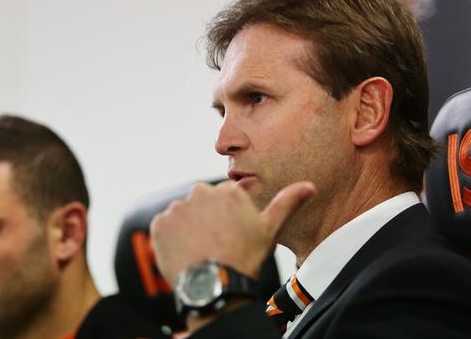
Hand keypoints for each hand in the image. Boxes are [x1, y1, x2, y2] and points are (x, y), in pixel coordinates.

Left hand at [150, 180, 315, 286]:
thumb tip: (310, 186)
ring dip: (188, 228)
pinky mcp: (160, 224)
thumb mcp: (270, 229)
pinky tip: (186, 253)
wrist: (216, 285)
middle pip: (202, 204)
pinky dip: (172, 238)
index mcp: (227, 191)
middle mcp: (200, 193)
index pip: (224, 198)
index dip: (228, 218)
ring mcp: (177, 208)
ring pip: (183, 215)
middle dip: (206, 219)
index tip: (230, 235)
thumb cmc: (245, 257)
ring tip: (201, 251)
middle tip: (216, 243)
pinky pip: (165, 227)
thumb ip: (287, 202)